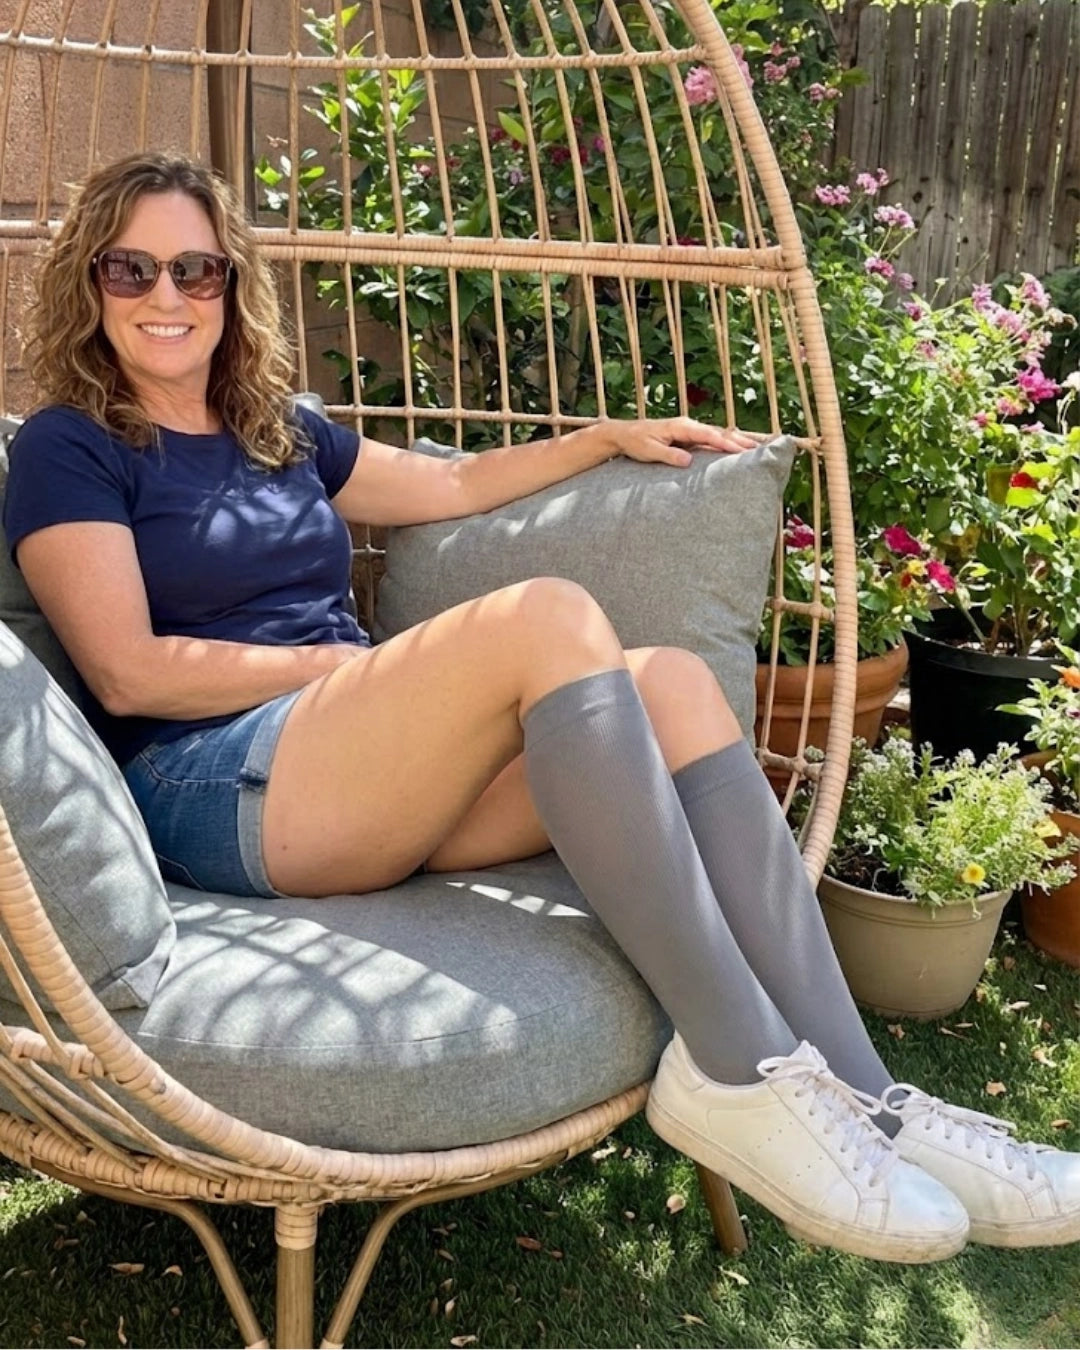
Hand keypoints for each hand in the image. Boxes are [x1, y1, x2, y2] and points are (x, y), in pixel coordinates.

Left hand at [598, 416, 760, 468]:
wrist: (624, 434)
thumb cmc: (636, 443)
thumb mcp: (650, 451)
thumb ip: (670, 455)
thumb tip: (689, 461)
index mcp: (682, 427)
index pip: (710, 436)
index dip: (728, 444)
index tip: (745, 452)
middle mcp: (689, 425)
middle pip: (721, 432)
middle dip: (742, 440)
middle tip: (763, 448)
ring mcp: (690, 429)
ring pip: (719, 434)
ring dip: (738, 440)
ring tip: (758, 448)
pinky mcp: (689, 436)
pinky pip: (712, 438)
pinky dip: (727, 442)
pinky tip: (738, 448)